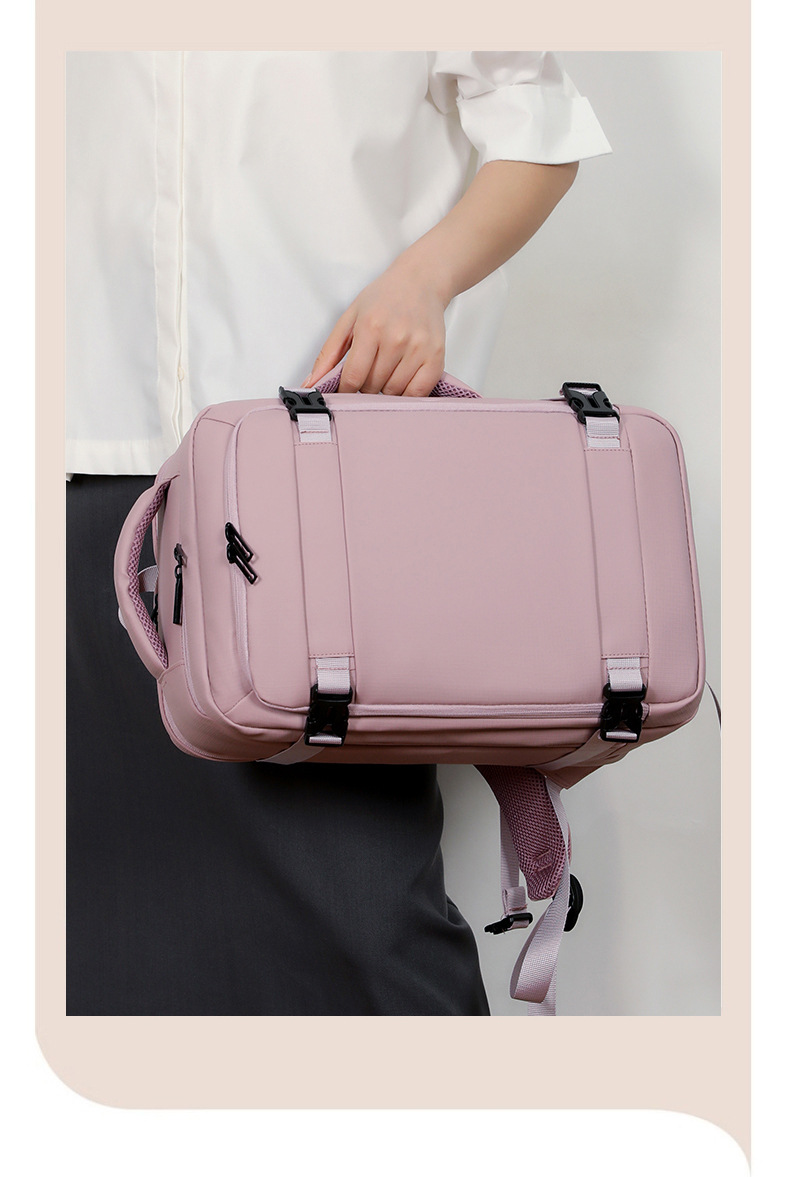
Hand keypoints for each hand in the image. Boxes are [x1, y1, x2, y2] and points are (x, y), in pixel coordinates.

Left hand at [303, 258, 448, 395]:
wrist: (421, 282)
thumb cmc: (384, 298)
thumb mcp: (349, 318)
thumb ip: (328, 353)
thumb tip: (311, 382)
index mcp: (370, 327)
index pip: (353, 377)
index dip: (345, 391)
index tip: (345, 391)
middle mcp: (396, 338)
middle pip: (372, 386)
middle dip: (364, 386)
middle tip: (367, 372)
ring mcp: (418, 349)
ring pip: (393, 392)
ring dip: (384, 390)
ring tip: (385, 371)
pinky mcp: (436, 357)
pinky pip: (417, 393)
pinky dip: (405, 394)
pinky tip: (401, 380)